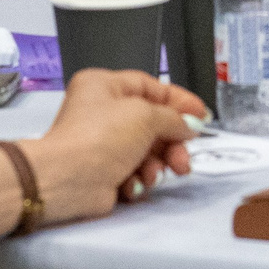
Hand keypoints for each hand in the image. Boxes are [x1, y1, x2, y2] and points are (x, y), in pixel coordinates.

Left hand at [0, 70, 205, 225]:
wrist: (68, 181)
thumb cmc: (94, 140)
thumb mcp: (145, 116)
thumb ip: (174, 117)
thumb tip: (190, 123)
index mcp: (104, 86)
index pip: (151, 87)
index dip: (179, 101)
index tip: (200, 115)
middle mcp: (101, 112)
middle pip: (152, 123)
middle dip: (171, 142)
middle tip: (183, 155)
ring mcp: (101, 143)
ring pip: (146, 151)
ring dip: (156, 164)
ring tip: (155, 173)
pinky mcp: (103, 171)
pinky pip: (134, 172)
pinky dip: (138, 178)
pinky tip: (134, 182)